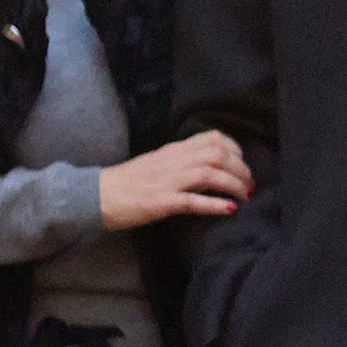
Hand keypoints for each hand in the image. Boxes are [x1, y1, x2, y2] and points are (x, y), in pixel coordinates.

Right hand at [99, 132, 252, 230]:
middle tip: (250, 183)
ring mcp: (167, 181)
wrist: (97, 195)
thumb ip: (180, 160)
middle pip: (217, 154)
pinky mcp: (161, 202)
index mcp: (173, 150)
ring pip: (210, 174)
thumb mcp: (157, 162)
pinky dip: (214, 204)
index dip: (235, 149)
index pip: (212, 138)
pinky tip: (230, 209)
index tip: (242, 163)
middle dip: (240, 168)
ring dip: (234, 184)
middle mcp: (173, 161)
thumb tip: (208, 164)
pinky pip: (193, 201)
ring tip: (246, 195)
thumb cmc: (127, 181)